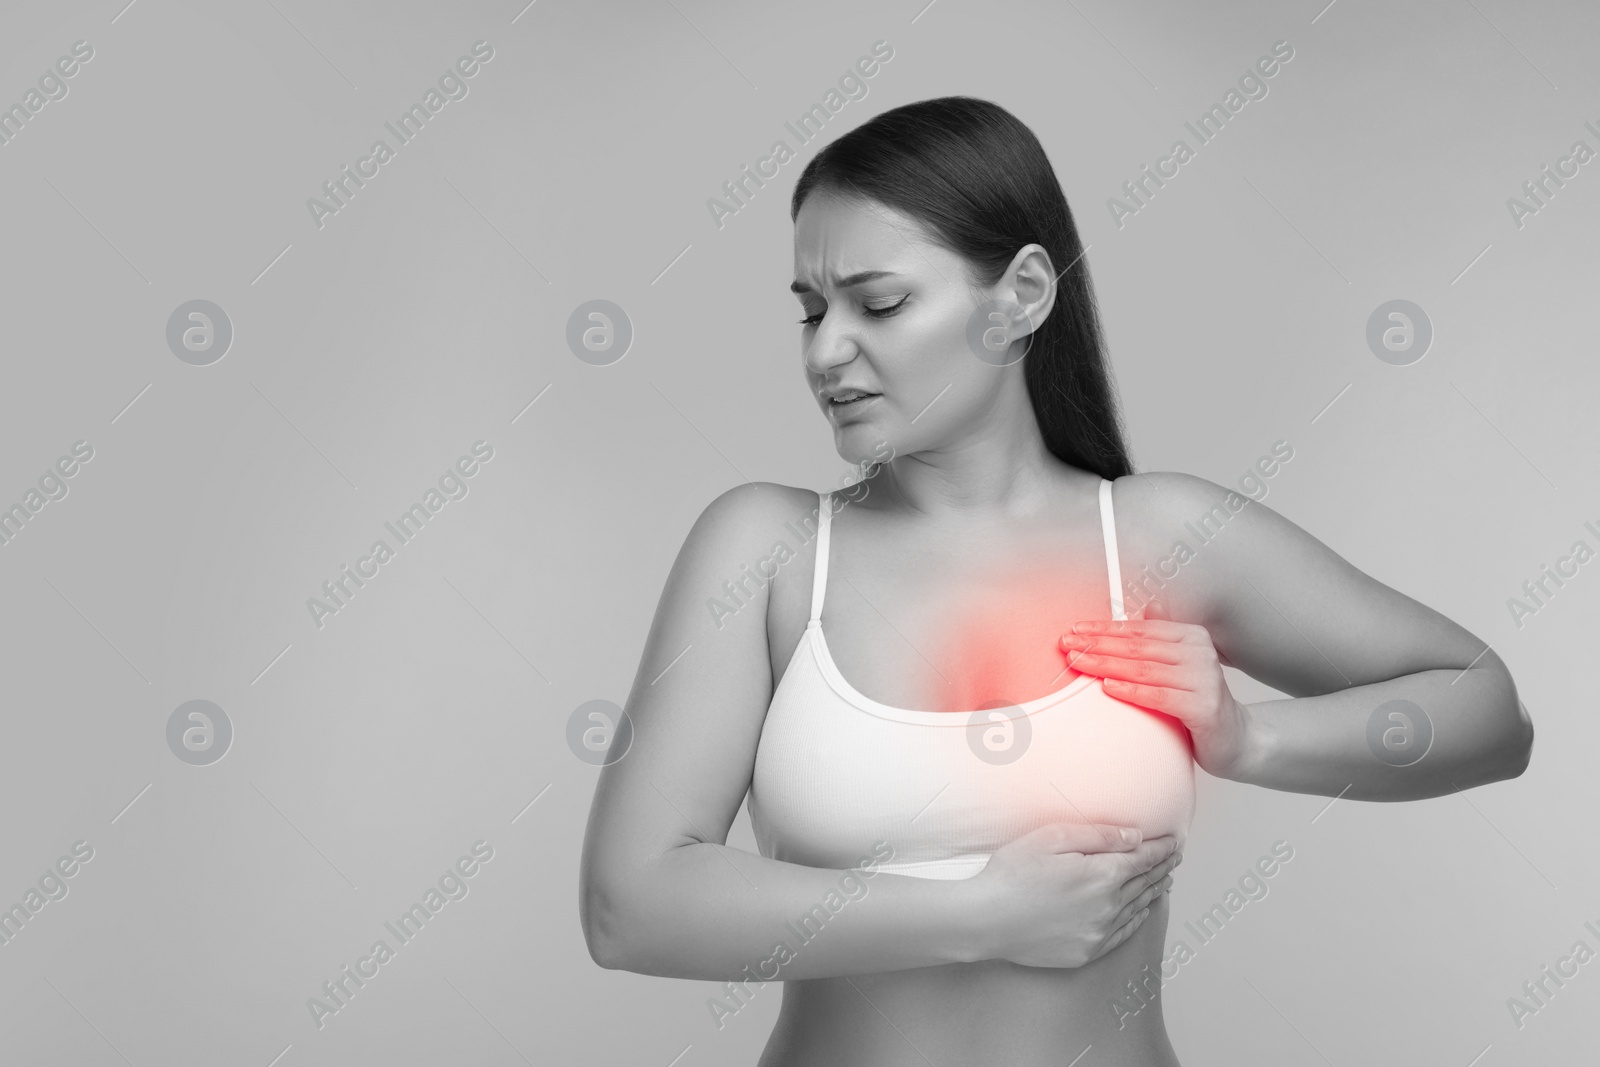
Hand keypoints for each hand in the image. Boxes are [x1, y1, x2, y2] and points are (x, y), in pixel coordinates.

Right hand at [960, 823, 1180, 968]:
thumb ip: (1097, 835)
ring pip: (1138, 908)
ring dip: (1154, 891)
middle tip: (1175, 856)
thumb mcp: (1050, 838)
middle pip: (1145, 883)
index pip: (1144, 858)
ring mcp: (1099, 933)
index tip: (1174, 840)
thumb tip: (1135, 836)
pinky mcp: (1086, 952)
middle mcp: (1108, 906)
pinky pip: (1123, 934)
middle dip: (1163, 867)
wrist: (984, 921)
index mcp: (1102, 874)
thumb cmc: (1011, 874)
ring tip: (1165, 879)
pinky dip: (1137, 919)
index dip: (1162, 847)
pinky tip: (1141, 911)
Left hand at [1060, 598, 1252, 778]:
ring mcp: (1204, 679)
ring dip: (1106, 665)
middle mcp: (1200, 653)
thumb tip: (1149, 606)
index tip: (1075, 629)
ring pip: (1144, 669)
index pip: (1140, 629)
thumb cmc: (1199, 702)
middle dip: (1097, 644)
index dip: (1105, 628)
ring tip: (1077, 662)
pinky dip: (1131, 691)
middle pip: (1138, 647)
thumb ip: (1161, 640)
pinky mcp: (1204, 707)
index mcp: (1191, 636)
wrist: (1235, 739)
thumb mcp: (1178, 667)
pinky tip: (1108, 687)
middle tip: (1066, 644)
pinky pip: (1159, 696)